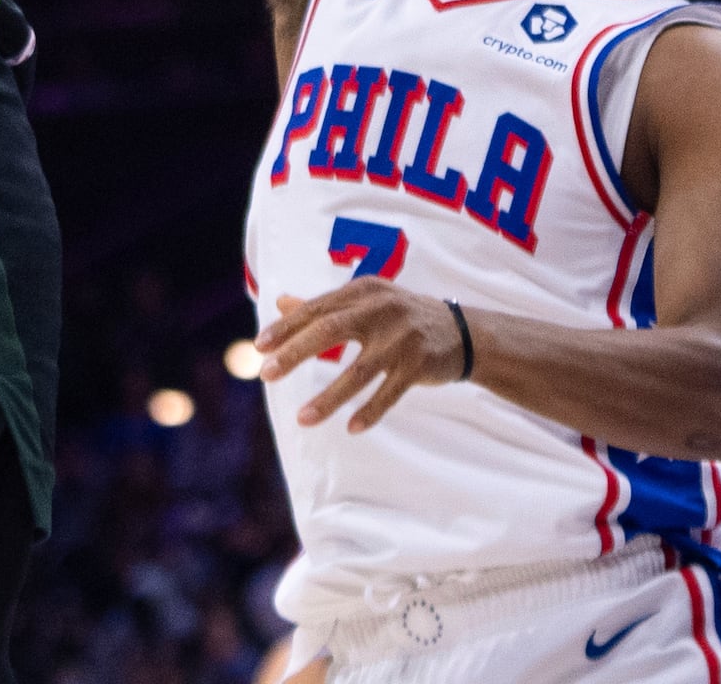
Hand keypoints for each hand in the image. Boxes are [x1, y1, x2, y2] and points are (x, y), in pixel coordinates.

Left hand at [256, 284, 467, 431]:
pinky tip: (350, 428)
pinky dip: (369, 412)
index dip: (286, 327)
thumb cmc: (400, 316)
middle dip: (295, 353)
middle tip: (266, 375)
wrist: (460, 330)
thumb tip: (280, 302)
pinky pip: (388, 393)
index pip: (317, 308)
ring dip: (328, 398)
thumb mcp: (365, 302)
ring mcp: (401, 337)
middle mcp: (380, 309)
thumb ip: (325, 305)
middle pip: (330, 331)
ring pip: (357, 372)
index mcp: (362, 291)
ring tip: (302, 418)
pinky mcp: (419, 364)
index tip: (259, 346)